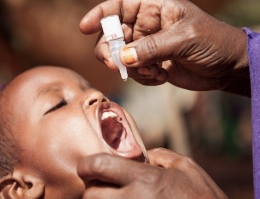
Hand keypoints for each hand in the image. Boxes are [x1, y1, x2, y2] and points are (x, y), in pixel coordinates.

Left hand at [77, 149, 247, 198]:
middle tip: (103, 184)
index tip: (87, 165)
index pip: (98, 166)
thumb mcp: (184, 166)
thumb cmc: (202, 197)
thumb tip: (139, 156)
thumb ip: (157, 155)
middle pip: (89, 198)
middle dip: (92, 189)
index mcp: (146, 180)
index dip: (87, 164)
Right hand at [80, 0, 249, 95]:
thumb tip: (122, 57)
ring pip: (122, 58)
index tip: (85, 27)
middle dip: (111, 51)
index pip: (119, 6)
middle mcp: (147, 26)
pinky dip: (144, 78)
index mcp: (154, 8)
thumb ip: (152, 47)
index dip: (100, 14)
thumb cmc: (213, 42)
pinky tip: (162, 76)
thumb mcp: (184, 39)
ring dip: (134, 69)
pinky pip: (135, 73)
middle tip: (116, 64)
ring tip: (156, 72)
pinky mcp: (151, 65)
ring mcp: (148, 47)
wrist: (226, 67)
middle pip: (113, 35)